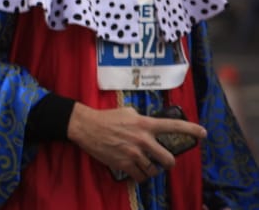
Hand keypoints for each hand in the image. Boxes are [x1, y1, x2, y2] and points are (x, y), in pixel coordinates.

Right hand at [66, 103, 204, 184]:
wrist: (85, 126)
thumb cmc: (106, 117)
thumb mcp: (127, 112)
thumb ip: (142, 119)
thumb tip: (150, 125)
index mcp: (145, 124)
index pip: (173, 126)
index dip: (191, 129)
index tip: (203, 133)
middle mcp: (142, 139)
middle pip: (167, 159)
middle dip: (168, 163)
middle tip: (164, 162)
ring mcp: (133, 153)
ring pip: (153, 170)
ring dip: (151, 170)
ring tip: (145, 166)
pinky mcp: (124, 164)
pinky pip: (140, 176)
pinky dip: (139, 176)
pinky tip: (135, 171)